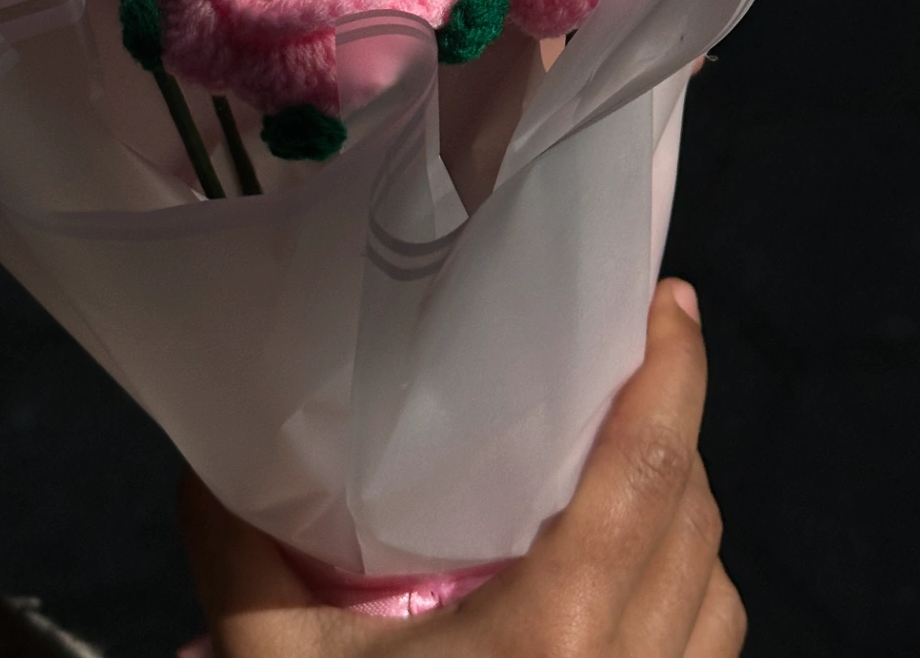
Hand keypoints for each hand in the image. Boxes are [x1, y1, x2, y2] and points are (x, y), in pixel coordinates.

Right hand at [179, 280, 742, 656]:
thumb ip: (237, 553)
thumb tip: (202, 452)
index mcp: (552, 642)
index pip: (647, 474)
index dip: (674, 373)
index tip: (672, 298)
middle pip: (693, 516)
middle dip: (674, 421)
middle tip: (628, 355)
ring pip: (717, 588)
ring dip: (686, 506)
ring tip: (632, 449)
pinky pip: (708, 650)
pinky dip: (690, 586)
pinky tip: (636, 569)